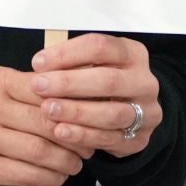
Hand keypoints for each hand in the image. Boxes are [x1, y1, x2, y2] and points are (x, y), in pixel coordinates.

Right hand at [0, 66, 91, 185]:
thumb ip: (33, 88)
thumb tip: (81, 94)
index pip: (46, 91)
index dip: (74, 107)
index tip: (90, 118)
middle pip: (46, 123)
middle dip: (75, 138)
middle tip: (89, 147)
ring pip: (39, 152)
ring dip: (65, 161)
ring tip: (75, 164)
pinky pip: (25, 175)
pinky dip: (48, 178)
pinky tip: (57, 176)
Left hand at [30, 33, 162, 159]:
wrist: (132, 114)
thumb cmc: (102, 83)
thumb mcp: (92, 65)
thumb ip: (70, 64)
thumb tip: (40, 67)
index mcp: (132, 54)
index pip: (100, 47)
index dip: (67, 53)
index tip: (38, 62)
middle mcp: (145, 81)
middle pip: (108, 80)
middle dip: (69, 83)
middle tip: (39, 86)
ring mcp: (147, 112)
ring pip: (112, 113)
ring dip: (76, 111)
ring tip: (48, 110)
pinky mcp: (140, 138)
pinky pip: (110, 138)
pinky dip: (83, 135)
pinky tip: (61, 131)